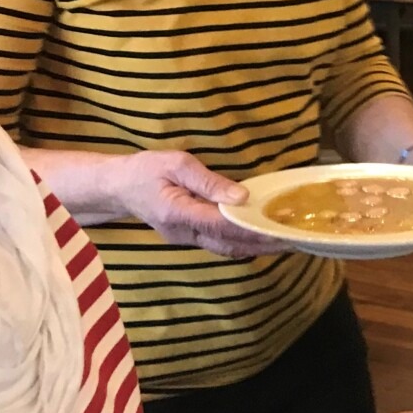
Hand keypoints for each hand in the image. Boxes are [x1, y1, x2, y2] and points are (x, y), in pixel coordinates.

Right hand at [107, 151, 289, 257]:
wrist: (119, 186)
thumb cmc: (146, 170)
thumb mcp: (177, 164)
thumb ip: (209, 182)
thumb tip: (242, 197)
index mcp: (178, 214)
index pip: (223, 226)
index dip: (252, 230)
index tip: (279, 229)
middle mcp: (184, 234)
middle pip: (229, 244)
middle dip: (262, 245)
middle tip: (292, 239)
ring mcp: (186, 239)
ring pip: (226, 249)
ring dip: (255, 247)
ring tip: (284, 239)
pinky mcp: (190, 238)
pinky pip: (220, 244)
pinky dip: (242, 242)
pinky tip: (261, 236)